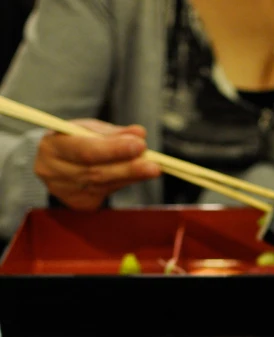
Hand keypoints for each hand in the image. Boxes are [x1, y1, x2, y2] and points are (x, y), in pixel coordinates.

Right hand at [34, 119, 161, 209]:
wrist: (53, 163)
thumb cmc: (74, 140)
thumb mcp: (89, 129)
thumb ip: (114, 133)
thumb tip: (140, 134)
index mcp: (52, 146)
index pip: (87, 150)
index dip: (114, 149)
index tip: (140, 145)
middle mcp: (54, 172)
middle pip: (98, 173)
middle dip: (129, 168)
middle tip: (154, 165)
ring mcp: (66, 192)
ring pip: (105, 185)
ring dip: (131, 177)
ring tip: (151, 168)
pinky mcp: (79, 203)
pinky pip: (106, 194)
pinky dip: (122, 183)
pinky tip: (132, 176)